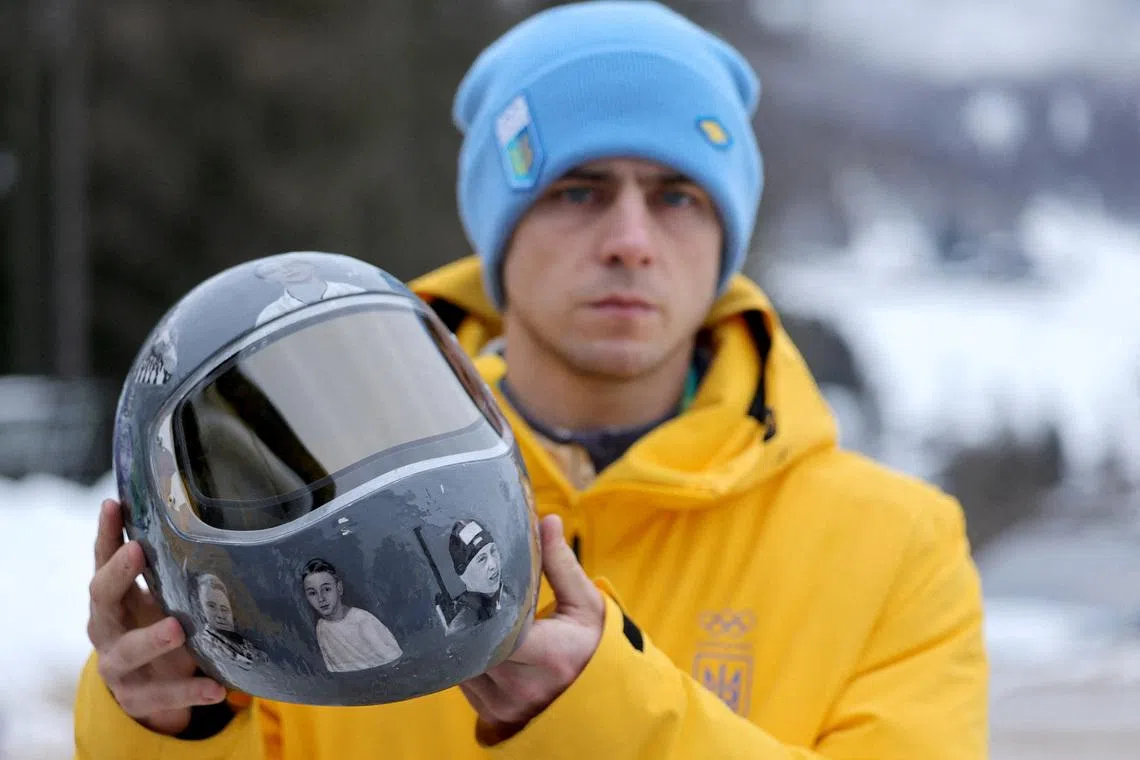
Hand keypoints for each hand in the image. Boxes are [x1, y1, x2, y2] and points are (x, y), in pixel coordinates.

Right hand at [86, 498, 226, 734]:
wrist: (146, 691)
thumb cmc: (154, 627)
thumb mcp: (158, 597)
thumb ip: (169, 569)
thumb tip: (204, 517)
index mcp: (112, 599)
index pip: (102, 559)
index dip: (105, 532)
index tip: (114, 504)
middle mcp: (107, 628)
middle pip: (102, 598)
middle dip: (119, 573)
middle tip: (138, 551)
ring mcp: (118, 666)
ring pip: (128, 652)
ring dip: (151, 639)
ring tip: (177, 630)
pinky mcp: (139, 698)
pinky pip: (164, 695)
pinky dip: (191, 691)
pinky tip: (217, 688)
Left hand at [459, 514, 604, 741]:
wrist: (602, 705)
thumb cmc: (594, 649)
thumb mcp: (585, 604)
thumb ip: (560, 564)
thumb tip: (547, 520)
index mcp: (548, 655)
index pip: (496, 628)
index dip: (477, 604)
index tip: (468, 581)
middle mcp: (521, 687)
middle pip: (470, 645)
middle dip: (463, 618)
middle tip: (453, 588)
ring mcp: (503, 706)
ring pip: (460, 666)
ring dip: (459, 640)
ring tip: (461, 611)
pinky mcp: (491, 716)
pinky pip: (464, 684)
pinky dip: (465, 661)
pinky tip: (472, 640)